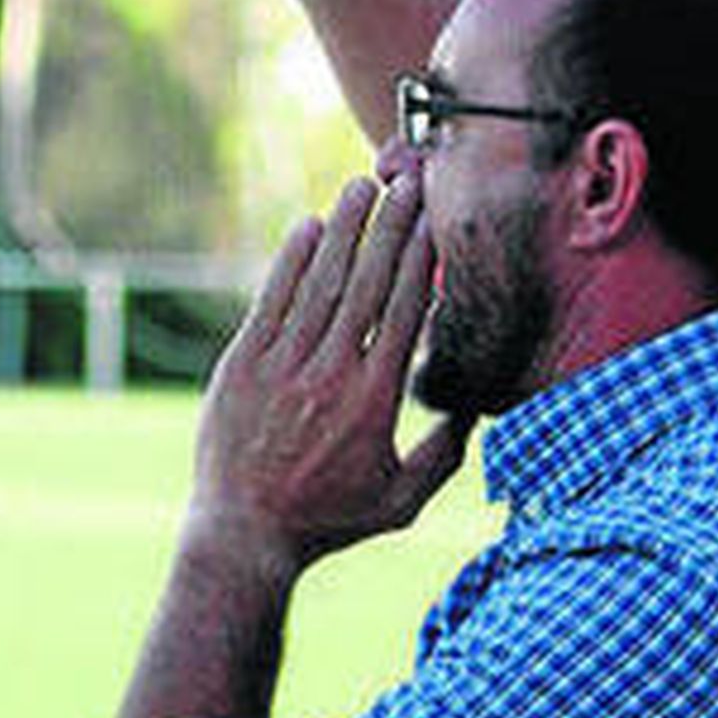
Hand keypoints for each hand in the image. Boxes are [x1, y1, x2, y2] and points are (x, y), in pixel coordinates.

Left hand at [190, 176, 470, 574]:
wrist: (244, 536)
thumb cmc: (328, 521)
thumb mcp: (401, 502)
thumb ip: (443, 455)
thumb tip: (475, 411)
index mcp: (375, 398)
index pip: (405, 309)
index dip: (421, 257)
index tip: (434, 220)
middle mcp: (331, 372)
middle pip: (368, 281)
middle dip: (390, 226)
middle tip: (407, 181)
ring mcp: (283, 365)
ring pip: (321, 281)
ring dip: (344, 230)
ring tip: (362, 187)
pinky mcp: (241, 365)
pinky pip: (272, 300)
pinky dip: (291, 261)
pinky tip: (308, 228)